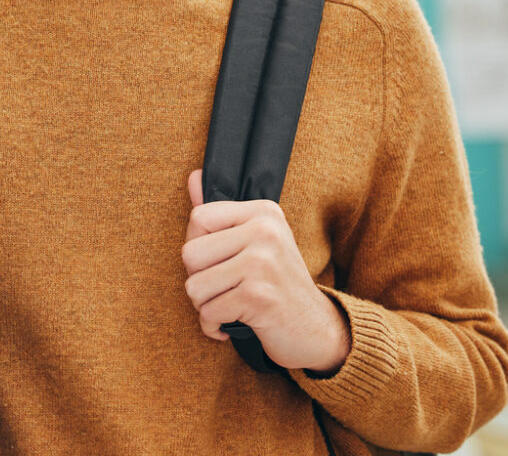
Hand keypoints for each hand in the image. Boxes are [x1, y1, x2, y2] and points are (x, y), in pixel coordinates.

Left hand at [182, 169, 350, 374]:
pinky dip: (214, 326)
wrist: (317, 330)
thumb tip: (194, 176)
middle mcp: (265, 231)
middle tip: (225, 288)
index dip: (196, 245)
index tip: (217, 263)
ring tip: (229, 305)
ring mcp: (263, 263)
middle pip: (190, 253)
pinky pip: (208, 312)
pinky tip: (233, 324)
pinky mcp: (258, 297)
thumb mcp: (256, 240)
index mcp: (264, 212)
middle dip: (198, 279)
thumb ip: (221, 213)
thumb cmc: (278, 284)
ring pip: (194, 286)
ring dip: (205, 305)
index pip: (199, 217)